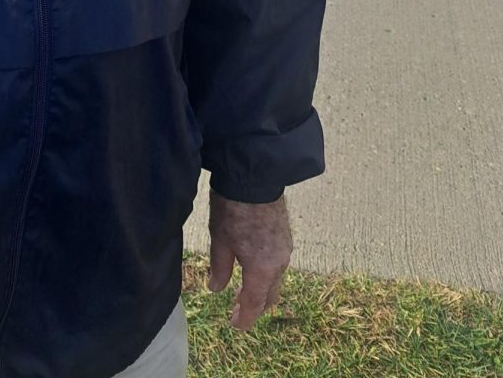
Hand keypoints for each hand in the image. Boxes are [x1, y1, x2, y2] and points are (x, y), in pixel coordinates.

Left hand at [207, 192, 291, 330]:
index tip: (236, 325)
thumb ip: (220, 268)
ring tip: (243, 290)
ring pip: (275, 279)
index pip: (255, 303)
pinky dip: (266, 273)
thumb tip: (216, 289)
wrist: (255, 178)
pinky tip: (254, 268)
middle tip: (238, 310)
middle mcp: (279, 264)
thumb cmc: (233, 208)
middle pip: (269, 295)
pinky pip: (278, 264)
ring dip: (260, 288)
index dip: (245, 317)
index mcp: (262, 270)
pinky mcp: (285, 237)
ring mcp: (285, 249)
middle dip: (254, 305)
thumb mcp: (220, 240)